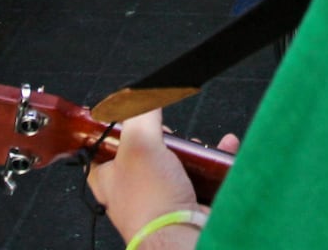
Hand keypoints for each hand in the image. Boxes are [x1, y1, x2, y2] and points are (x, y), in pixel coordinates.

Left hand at [87, 109, 235, 245]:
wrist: (182, 236)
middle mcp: (132, 189)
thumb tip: (145, 92)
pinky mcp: (186, 204)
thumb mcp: (140, 142)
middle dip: (165, 138)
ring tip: (198, 145)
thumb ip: (141, 113)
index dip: (120, 128)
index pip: (104, 146)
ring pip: (176, 163)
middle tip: (169, 135)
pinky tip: (223, 149)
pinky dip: (215, 161)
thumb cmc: (151, 201)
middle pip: (146, 151)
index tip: (135, 116)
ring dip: (192, 149)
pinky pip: (203, 175)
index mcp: (108, 176)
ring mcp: (161, 198)